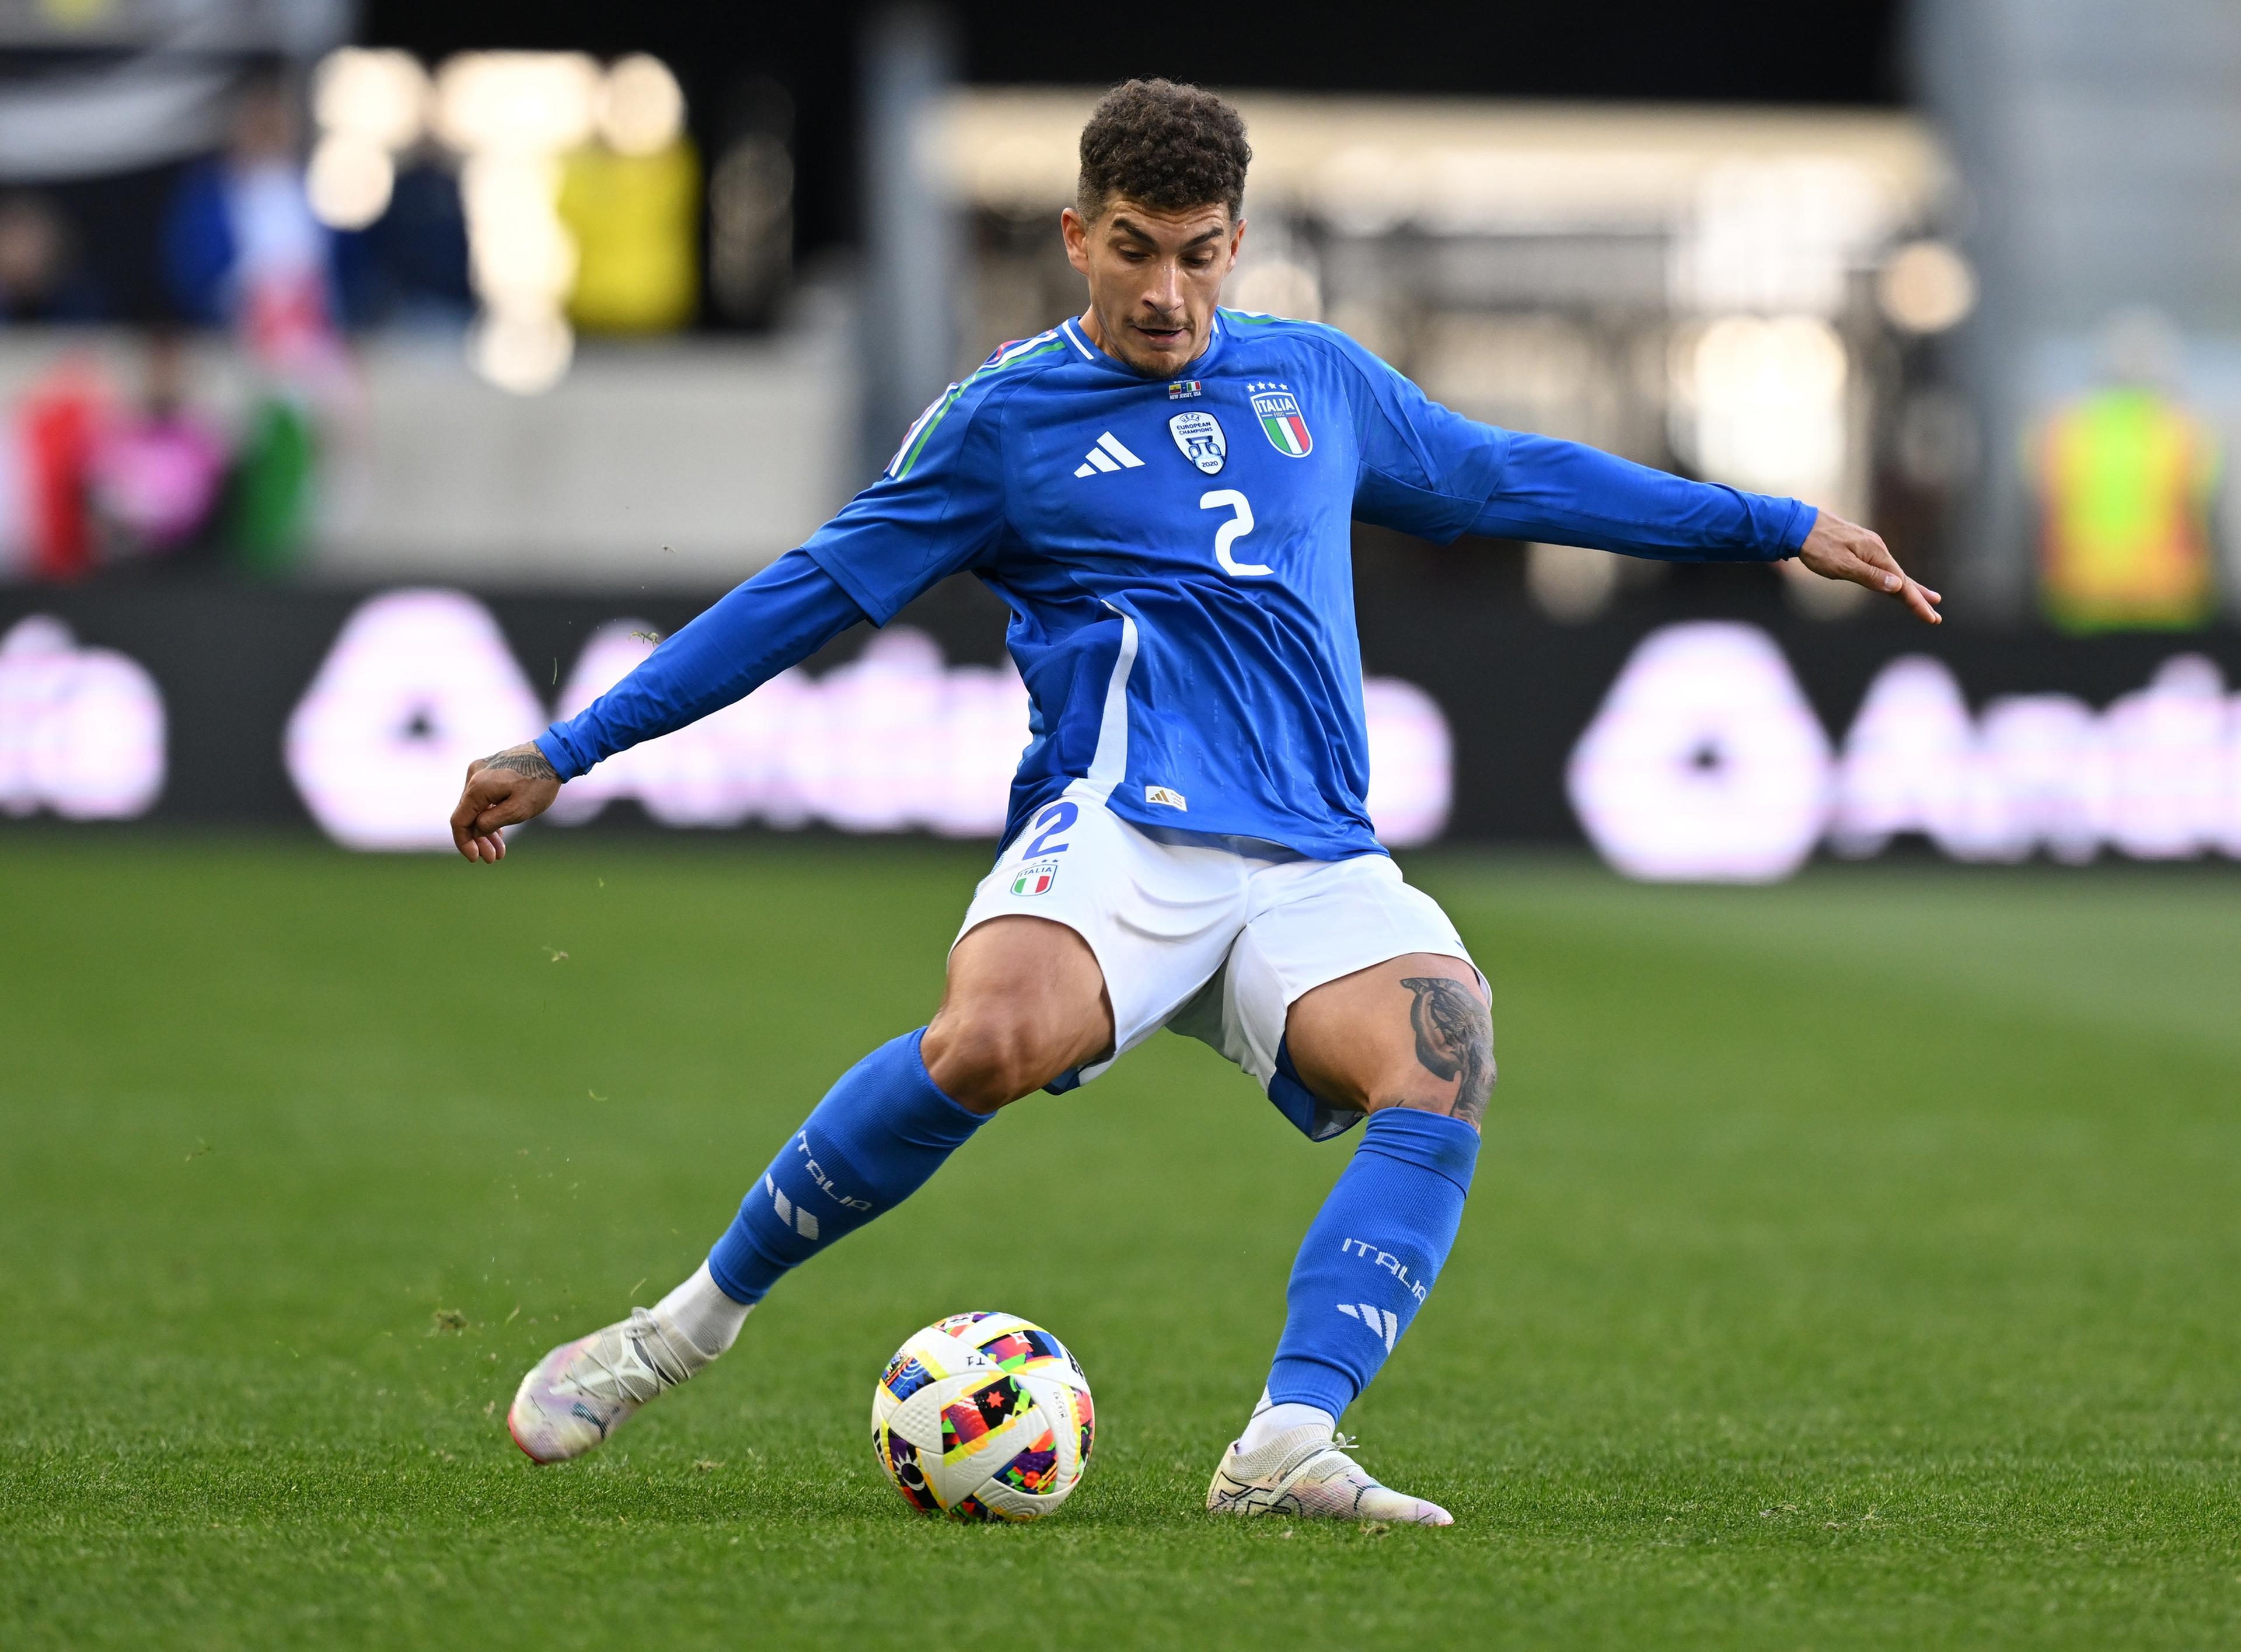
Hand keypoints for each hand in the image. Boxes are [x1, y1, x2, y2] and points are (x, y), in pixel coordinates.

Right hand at [449, 744, 561, 862]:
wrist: (555, 755)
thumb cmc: (539, 783)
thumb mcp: (518, 810)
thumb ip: (490, 823)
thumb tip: (475, 831)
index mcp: (477, 787)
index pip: (459, 821)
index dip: (464, 842)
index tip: (475, 858)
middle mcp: (474, 776)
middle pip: (467, 815)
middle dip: (479, 839)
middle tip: (492, 858)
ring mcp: (481, 770)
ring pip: (476, 807)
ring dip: (486, 830)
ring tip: (500, 851)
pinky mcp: (491, 769)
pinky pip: (484, 797)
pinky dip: (490, 814)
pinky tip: (500, 833)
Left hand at [1795, 511, 1942, 623]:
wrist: (1800, 524)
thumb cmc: (1818, 547)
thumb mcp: (1842, 565)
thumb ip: (1869, 576)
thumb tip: (1897, 586)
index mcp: (1877, 555)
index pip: (1902, 585)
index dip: (1917, 603)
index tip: (1931, 618)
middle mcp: (1878, 550)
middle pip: (1902, 580)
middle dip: (1919, 599)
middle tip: (1935, 616)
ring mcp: (1869, 548)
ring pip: (1893, 573)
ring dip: (1909, 589)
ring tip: (1927, 599)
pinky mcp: (1860, 548)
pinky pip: (1883, 567)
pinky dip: (1893, 578)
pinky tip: (1894, 582)